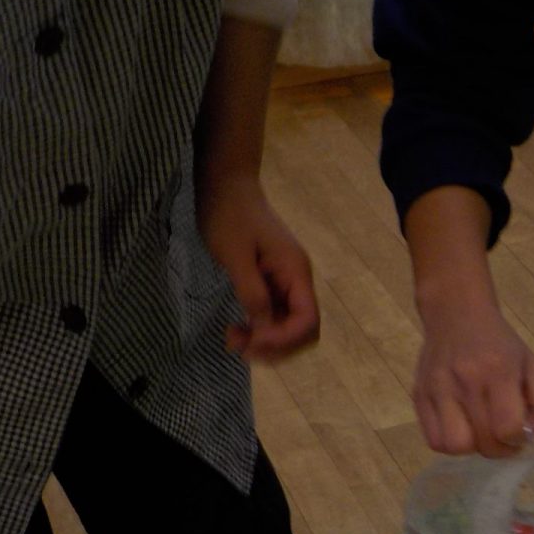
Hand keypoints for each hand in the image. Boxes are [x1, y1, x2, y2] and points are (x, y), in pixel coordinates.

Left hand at [197, 172, 320, 361]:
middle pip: (303, 330)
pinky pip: (275, 316)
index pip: (307, 320)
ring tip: (234, 339)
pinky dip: (259, 329)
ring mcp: (286, 283)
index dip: (284, 339)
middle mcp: (298, 281)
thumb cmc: (229, 215)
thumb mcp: (236, 256)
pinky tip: (237, 329)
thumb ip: (252, 293)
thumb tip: (264, 329)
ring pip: (288, 327)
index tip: (252, 342)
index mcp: (296, 272)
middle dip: (276, 345)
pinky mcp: (272, 283)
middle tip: (240, 347)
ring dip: (266, 341)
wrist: (226, 186)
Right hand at [415, 291, 533, 457]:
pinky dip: (450, 443)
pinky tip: (461, 427)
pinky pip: (434, 440)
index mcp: (499, 371)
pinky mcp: (419, 395)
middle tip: (502, 435)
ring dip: (471, 448)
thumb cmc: (500, 344)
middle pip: (482, 443)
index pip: (507, 428)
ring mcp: (438, 389)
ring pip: (454, 447)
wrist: (456, 314)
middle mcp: (465, 381)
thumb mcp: (532, 368)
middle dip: (498, 449)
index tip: (519, 433)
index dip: (517, 441)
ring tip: (479, 432)